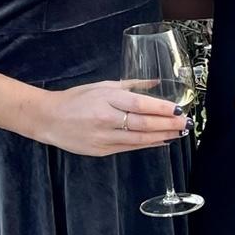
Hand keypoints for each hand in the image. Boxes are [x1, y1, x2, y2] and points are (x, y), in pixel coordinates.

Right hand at [32, 81, 187, 156]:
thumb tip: (156, 83)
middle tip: (185, 123)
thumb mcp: (102, 86)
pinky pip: (130, 147)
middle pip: (143, 123)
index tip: (178, 109)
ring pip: (139, 139)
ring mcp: (103, 137)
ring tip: (178, 133)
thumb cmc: (76, 99)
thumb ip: (131, 85)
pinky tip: (161, 141)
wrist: (49, 119)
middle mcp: (106, 119)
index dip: (161, 109)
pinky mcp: (102, 151)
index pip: (140, 104)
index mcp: (106, 99)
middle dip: (167, 124)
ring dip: (162, 136)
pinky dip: (148, 144)